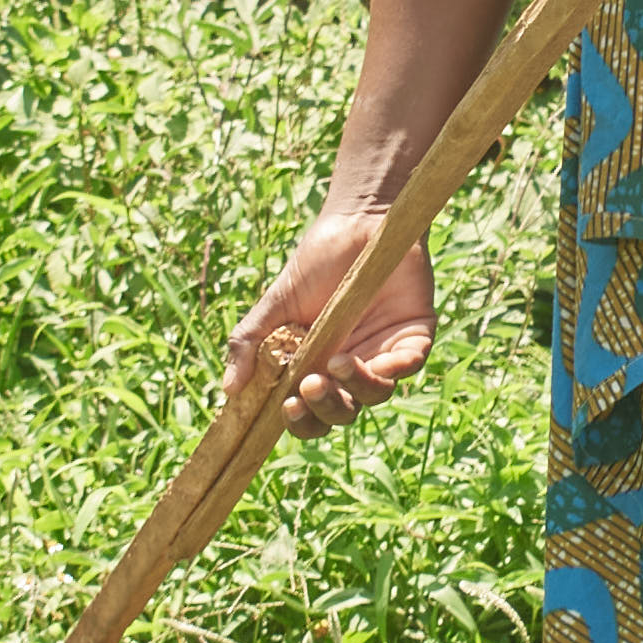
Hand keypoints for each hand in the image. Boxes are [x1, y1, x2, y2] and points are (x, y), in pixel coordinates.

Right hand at [227, 208, 435, 435]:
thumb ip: (250, 343)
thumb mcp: (275, 304)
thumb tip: (228, 390)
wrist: (355, 222)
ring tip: (337, 363)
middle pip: (342, 413)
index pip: (310, 412)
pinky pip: (409, 365)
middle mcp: (350, 369)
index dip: (301, 420)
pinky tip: (376, 360)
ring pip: (376, 394)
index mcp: (316, 368)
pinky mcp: (414, 336)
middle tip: (310, 385)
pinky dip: (394, 369)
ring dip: (356, 387)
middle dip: (326, 408)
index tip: (286, 408)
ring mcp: (384, 354)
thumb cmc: (315, 263)